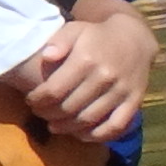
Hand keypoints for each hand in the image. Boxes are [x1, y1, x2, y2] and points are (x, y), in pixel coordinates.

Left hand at [15, 6, 151, 143]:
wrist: (134, 39)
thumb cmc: (96, 36)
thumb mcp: (75, 30)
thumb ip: (59, 41)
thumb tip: (46, 56)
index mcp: (87, 59)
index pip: (54, 89)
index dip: (38, 99)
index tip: (31, 100)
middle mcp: (105, 76)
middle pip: (69, 107)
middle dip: (49, 114)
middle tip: (40, 113)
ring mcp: (121, 91)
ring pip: (89, 119)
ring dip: (67, 127)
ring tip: (54, 125)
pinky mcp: (134, 102)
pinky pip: (115, 126)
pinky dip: (96, 135)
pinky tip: (81, 134)